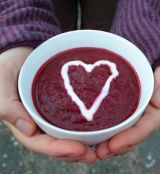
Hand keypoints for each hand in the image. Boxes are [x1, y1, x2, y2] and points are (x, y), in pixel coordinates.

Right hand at [1, 47, 95, 162]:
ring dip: (79, 145)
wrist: (21, 53)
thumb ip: (8, 106)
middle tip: (93, 155)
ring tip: (97, 149)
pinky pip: (68, 121)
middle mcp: (35, 121)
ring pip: (63, 136)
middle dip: (73, 153)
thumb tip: (28, 130)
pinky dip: (80, 129)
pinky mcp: (57, 106)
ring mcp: (47, 115)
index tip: (80, 149)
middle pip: (54, 144)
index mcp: (21, 121)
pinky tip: (93, 130)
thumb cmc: (6, 66)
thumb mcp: (1, 82)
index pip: (39, 143)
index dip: (59, 149)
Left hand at [96, 59, 159, 159]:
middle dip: (117, 145)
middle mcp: (145, 110)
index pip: (145, 126)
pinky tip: (98, 133)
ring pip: (124, 129)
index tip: (114, 145)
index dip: (131, 138)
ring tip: (95, 149)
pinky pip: (118, 119)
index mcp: (156, 105)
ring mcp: (135, 108)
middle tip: (99, 153)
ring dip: (111, 141)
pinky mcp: (125, 104)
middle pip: (132, 133)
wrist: (154, 59)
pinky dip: (109, 129)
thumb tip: (157, 100)